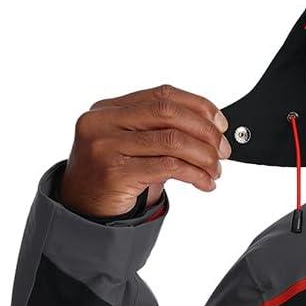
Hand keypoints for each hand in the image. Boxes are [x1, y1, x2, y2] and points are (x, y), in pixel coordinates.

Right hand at [58, 83, 230, 216]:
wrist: (82, 210)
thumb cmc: (112, 177)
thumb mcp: (132, 146)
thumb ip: (159, 131)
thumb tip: (212, 129)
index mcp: (108, 108)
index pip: (162, 95)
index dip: (198, 106)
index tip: (220, 123)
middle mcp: (103, 122)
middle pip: (168, 114)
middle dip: (205, 132)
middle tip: (223, 150)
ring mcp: (105, 146)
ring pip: (172, 141)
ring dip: (204, 157)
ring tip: (215, 170)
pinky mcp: (115, 173)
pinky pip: (168, 167)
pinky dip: (195, 174)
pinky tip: (204, 182)